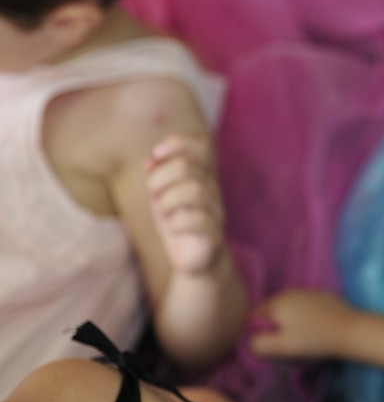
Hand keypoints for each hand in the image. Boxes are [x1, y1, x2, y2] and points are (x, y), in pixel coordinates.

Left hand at [145, 134, 225, 274]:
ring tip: (164, 213)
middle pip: (187, 167)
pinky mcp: (214, 233)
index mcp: (200, 175)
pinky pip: (197, 218)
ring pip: (195, 189)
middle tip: (154, 195)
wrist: (193, 259)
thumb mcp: (161, 196)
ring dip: (168, 201)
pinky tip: (174, 228)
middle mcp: (212, 189)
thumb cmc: (176, 222)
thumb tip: (149, 162)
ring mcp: (216, 210)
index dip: (180, 142)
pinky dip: (178, 222)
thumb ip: (156, 177)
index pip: (203, 145)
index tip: (157, 153)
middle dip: (160, 179)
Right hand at [249, 289, 352, 360]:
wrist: (350, 330)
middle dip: (272, 324)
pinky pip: (303, 304)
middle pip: (270, 309)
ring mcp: (307, 290)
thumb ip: (258, 344)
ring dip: (287, 318)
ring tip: (299, 335)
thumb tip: (250, 339)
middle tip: (283, 341)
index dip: (256, 330)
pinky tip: (313, 326)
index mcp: (277, 302)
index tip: (267, 343)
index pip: (253, 315)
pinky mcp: (322, 295)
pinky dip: (302, 314)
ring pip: (287, 305)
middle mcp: (289, 291)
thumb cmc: (313, 340)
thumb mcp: (281, 347)